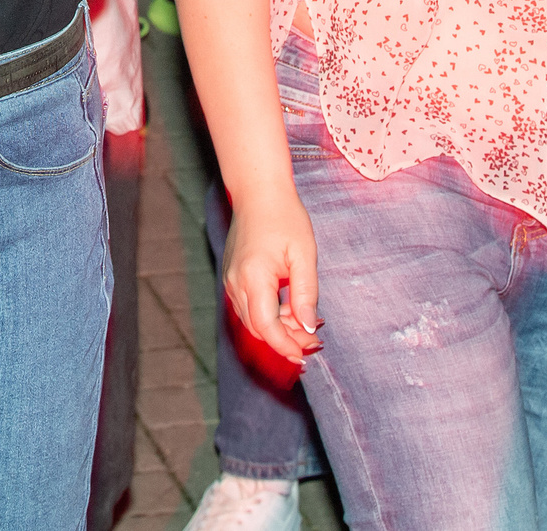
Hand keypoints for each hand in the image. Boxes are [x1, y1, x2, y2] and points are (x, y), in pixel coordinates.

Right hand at [223, 188, 321, 363]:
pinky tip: (289, 309)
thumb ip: (305, 294)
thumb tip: (308, 327)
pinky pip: (248, 307)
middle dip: (286, 340)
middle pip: (258, 329)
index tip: (307, 353)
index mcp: (253, 278)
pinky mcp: (232, 276)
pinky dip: (268, 315)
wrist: (258, 192)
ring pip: (252, 320)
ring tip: (306, 322)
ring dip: (278, 329)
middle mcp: (236, 283)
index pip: (267, 328)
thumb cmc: (284, 218)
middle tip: (315, 339)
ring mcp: (230, 280)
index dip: (287, 346)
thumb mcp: (303, 255)